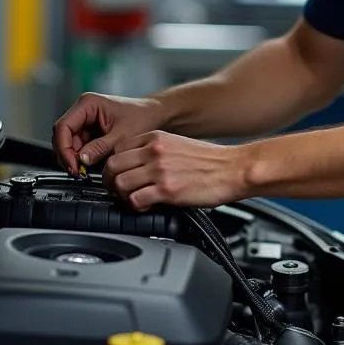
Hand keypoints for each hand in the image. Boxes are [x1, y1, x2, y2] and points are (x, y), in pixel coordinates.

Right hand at [52, 93, 164, 173]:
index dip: (64, 148)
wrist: (154, 115)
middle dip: (68, 155)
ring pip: (69, 143)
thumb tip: (81, 160)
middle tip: (78, 172)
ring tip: (86, 170)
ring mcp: (86, 120)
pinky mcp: (90, 130)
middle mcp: (84, 110)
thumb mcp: (121, 136)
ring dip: (75, 158)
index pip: (63, 127)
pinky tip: (91, 164)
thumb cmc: (142, 117)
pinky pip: (79, 146)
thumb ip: (100, 147)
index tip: (72, 165)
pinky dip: (82, 157)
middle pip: (63, 135)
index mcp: (88, 104)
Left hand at [103, 131, 248, 210]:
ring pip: (119, 183)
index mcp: (156, 138)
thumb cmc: (210, 161)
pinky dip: (136, 207)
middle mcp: (154, 151)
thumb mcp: (177, 144)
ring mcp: (160, 170)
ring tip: (132, 200)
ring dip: (122, 196)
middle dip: (110, 181)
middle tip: (118, 191)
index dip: (114, 166)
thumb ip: (154, 151)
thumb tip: (136, 166)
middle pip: (112, 165)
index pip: (117, 149)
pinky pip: (135, 200)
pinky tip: (146, 206)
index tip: (118, 175)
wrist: (233, 169)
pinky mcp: (167, 190)